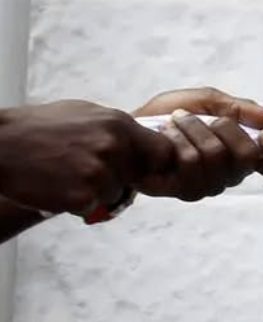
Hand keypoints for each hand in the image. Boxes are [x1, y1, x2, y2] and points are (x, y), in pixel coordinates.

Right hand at [0, 101, 173, 213]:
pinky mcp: (80, 196)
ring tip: (66, 176)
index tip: (143, 168)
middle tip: (91, 173)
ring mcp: (98, 172)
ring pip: (113, 194)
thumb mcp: (86, 114)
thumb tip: (143, 137)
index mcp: (119, 125)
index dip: (156, 163)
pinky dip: (76, 203)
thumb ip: (117, 128)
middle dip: (122, 178)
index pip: (164, 151)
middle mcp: (114, 147)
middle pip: (138, 177)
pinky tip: (56, 187)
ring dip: (95, 192)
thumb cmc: (39, 126)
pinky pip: (90, 207)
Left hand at [133, 87, 262, 194]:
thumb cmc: (171, 115)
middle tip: (208, 118)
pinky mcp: (181, 190)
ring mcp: (207, 185)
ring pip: (217, 156)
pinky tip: (166, 134)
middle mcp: (230, 174)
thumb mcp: (207, 100)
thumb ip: (241, 109)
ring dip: (195, 129)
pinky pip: (190, 163)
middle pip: (248, 157)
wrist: (130, 127)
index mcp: (243, 153)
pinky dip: (177, 139)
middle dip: (226, 127)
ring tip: (177, 121)